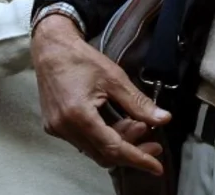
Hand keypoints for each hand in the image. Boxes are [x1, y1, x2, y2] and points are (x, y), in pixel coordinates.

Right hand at [32, 15, 170, 174]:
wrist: (51, 48)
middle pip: (103, 154)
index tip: (157, 166)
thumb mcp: (114, 78)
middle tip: (151, 138)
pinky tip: (114, 123)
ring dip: (117, 142)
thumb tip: (163, 119)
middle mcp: (64, 127)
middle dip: (131, 150)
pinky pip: (83, 142)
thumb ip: (138, 103)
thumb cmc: (80, 59)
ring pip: (94, 149)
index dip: (138, 158)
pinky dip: (102, 137)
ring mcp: (56, 128)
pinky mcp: (54, 126)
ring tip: (133, 123)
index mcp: (78, 115)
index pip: (113, 148)